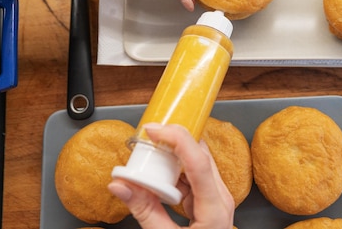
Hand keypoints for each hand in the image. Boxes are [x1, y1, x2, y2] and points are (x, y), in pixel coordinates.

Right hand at [108, 124, 234, 228]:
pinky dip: (172, 172)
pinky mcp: (208, 200)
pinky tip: (156, 175)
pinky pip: (191, 176)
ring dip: (170, 157)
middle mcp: (221, 197)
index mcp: (215, 209)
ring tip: (146, 157)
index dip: (177, 139)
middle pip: (199, 156)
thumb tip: (120, 184)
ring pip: (195, 163)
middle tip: (146, 139)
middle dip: (171, 142)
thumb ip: (143, 211)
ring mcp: (217, 198)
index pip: (199, 162)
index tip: (154, 130)